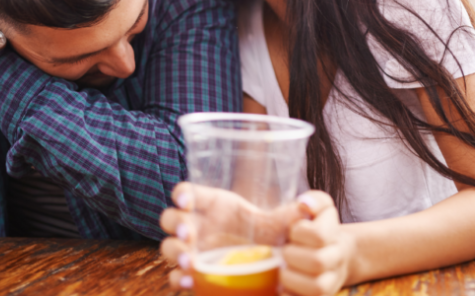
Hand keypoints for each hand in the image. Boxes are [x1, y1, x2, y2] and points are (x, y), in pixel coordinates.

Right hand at [159, 182, 304, 290]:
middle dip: (175, 223)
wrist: (267, 264)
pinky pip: (176, 275)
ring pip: (168, 246)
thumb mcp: (278, 225)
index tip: (187, 201)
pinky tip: (189, 282)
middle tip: (188, 233)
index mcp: (212, 205)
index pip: (188, 192)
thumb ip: (289, 217)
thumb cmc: (268, 236)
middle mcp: (197, 225)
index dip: (183, 194)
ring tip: (189, 261)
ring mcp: (192, 249)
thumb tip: (306, 208)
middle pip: (170, 218)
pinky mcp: (193, 272)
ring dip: (174, 251)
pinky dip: (177, 279)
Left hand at [281, 191, 354, 295]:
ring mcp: (331, 282)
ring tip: (283, 271)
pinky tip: (282, 289)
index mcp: (334, 236)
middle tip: (283, 252)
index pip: (319, 235)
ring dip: (292, 279)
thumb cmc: (319, 229)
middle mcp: (336, 261)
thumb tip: (304, 204)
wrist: (338, 256)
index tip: (292, 231)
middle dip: (293, 256)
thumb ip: (315, 201)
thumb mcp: (321, 209)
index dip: (300, 232)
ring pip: (317, 288)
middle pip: (318, 262)